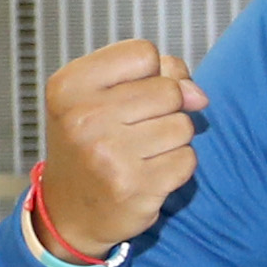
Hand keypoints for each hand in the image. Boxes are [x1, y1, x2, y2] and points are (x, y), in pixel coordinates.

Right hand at [36, 36, 206, 256]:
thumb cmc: (93, 144)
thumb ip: (157, 76)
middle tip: (133, 131)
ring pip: (184, 125)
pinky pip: (188, 159)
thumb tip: (198, 95)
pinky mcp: (134, 186)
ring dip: (172, 140)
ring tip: (138, 153)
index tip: (132, 95)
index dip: (152, 73)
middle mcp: (83, 118)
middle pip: (169, 90)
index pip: (143, 53)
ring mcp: (108, 154)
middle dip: (165, 109)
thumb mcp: (104, 97)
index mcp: (69, 86)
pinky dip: (176, 166)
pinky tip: (146, 174)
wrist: (68, 212)